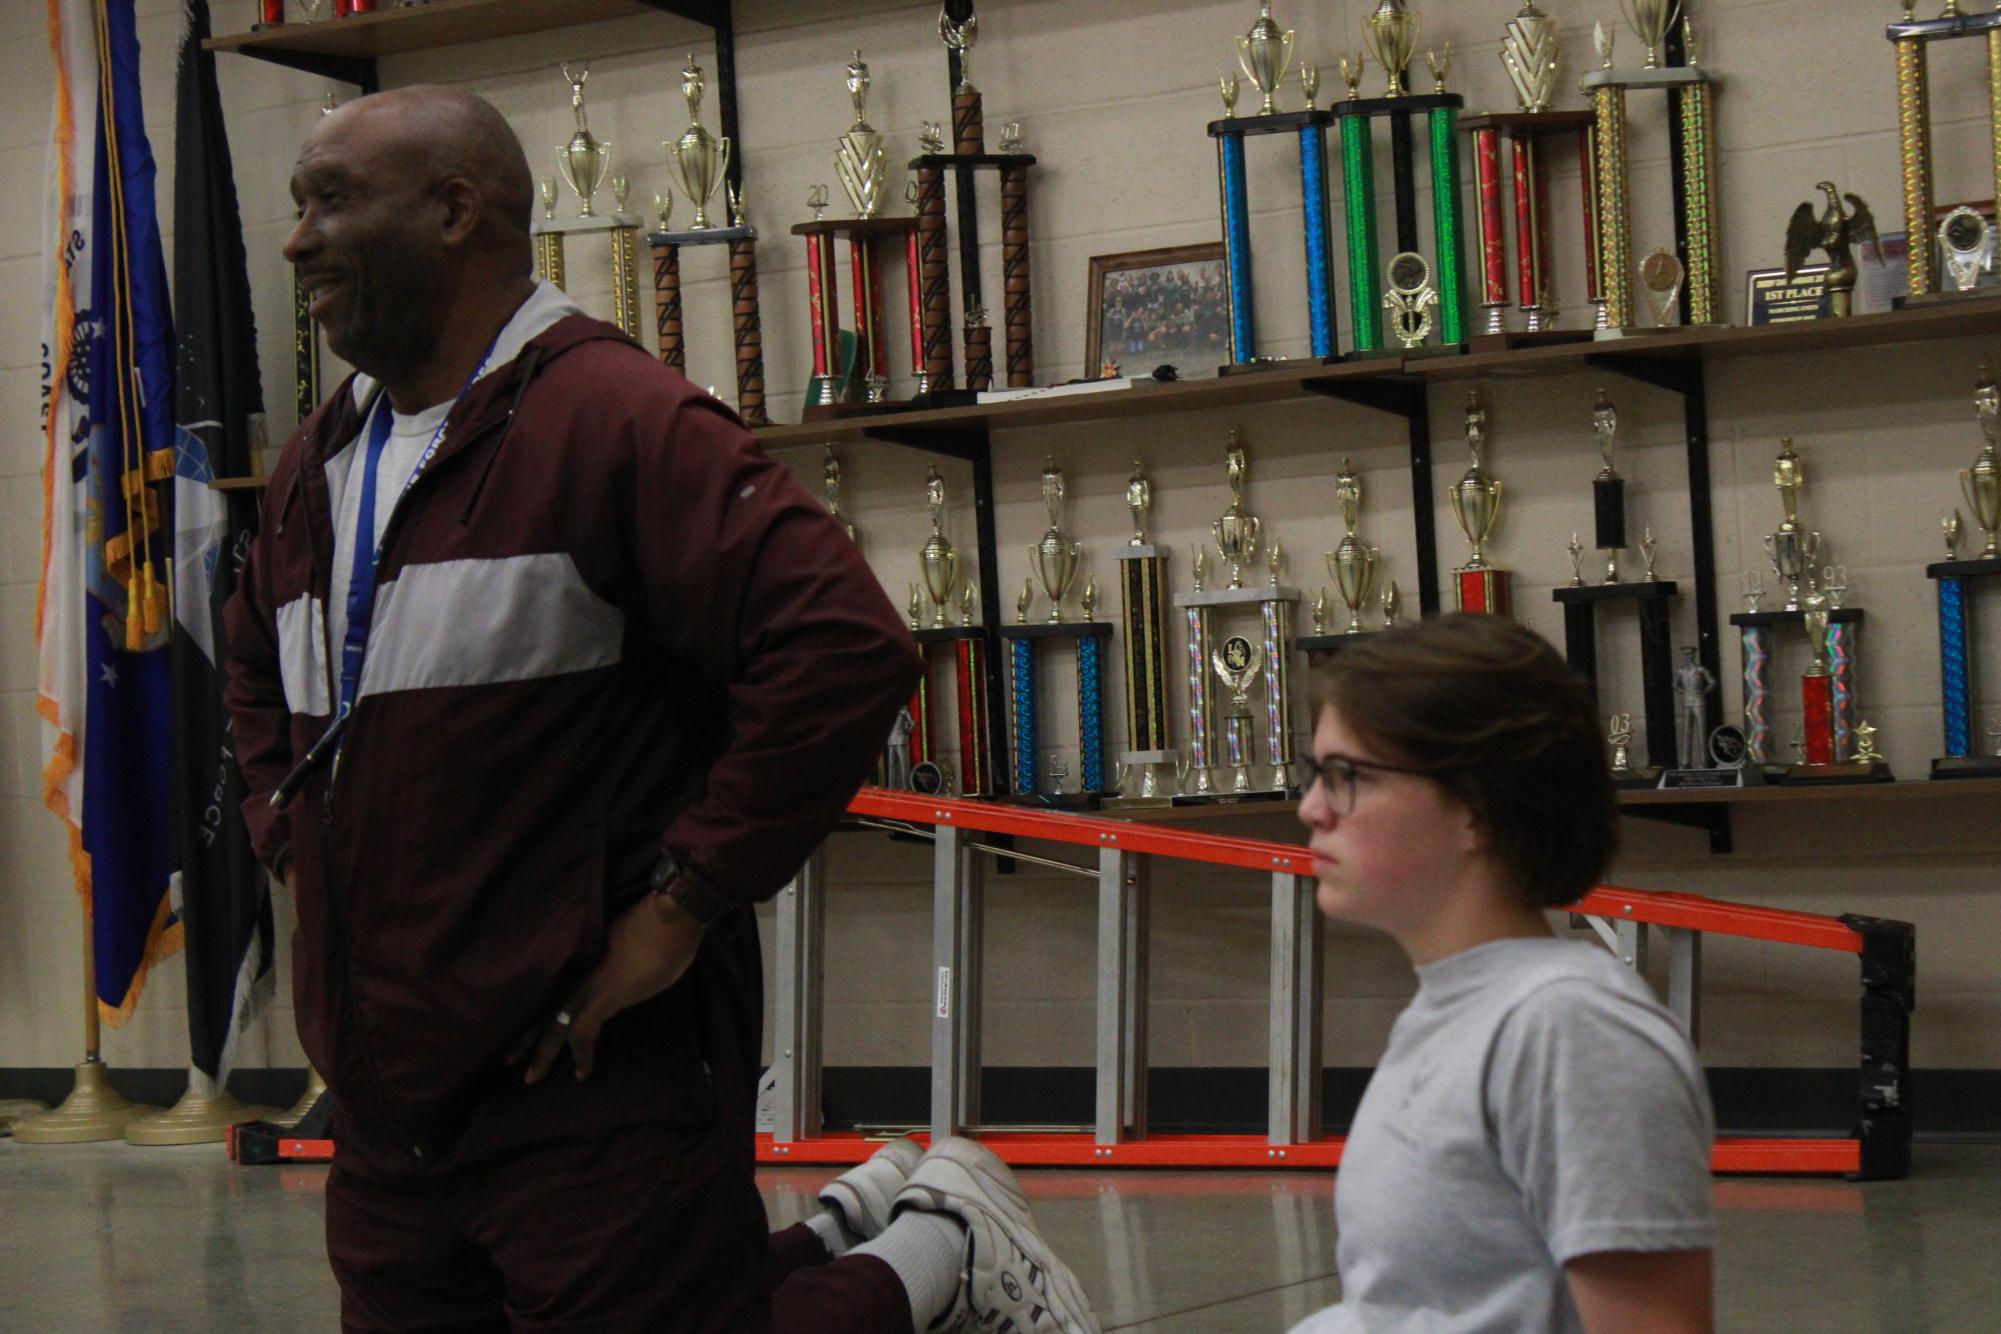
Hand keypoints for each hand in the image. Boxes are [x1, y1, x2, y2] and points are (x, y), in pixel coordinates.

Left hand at [510, 892, 704, 1083]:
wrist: (668, 918)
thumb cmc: (659, 925)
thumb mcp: (632, 944)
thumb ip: (622, 961)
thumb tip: (627, 973)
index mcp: (585, 960)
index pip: (556, 989)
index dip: (544, 1010)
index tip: (535, 1027)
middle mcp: (579, 974)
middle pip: (543, 1009)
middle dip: (526, 1037)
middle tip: (508, 1059)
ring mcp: (588, 986)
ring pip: (552, 1026)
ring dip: (541, 1054)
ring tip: (531, 1078)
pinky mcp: (602, 999)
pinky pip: (582, 1034)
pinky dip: (581, 1056)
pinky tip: (581, 1074)